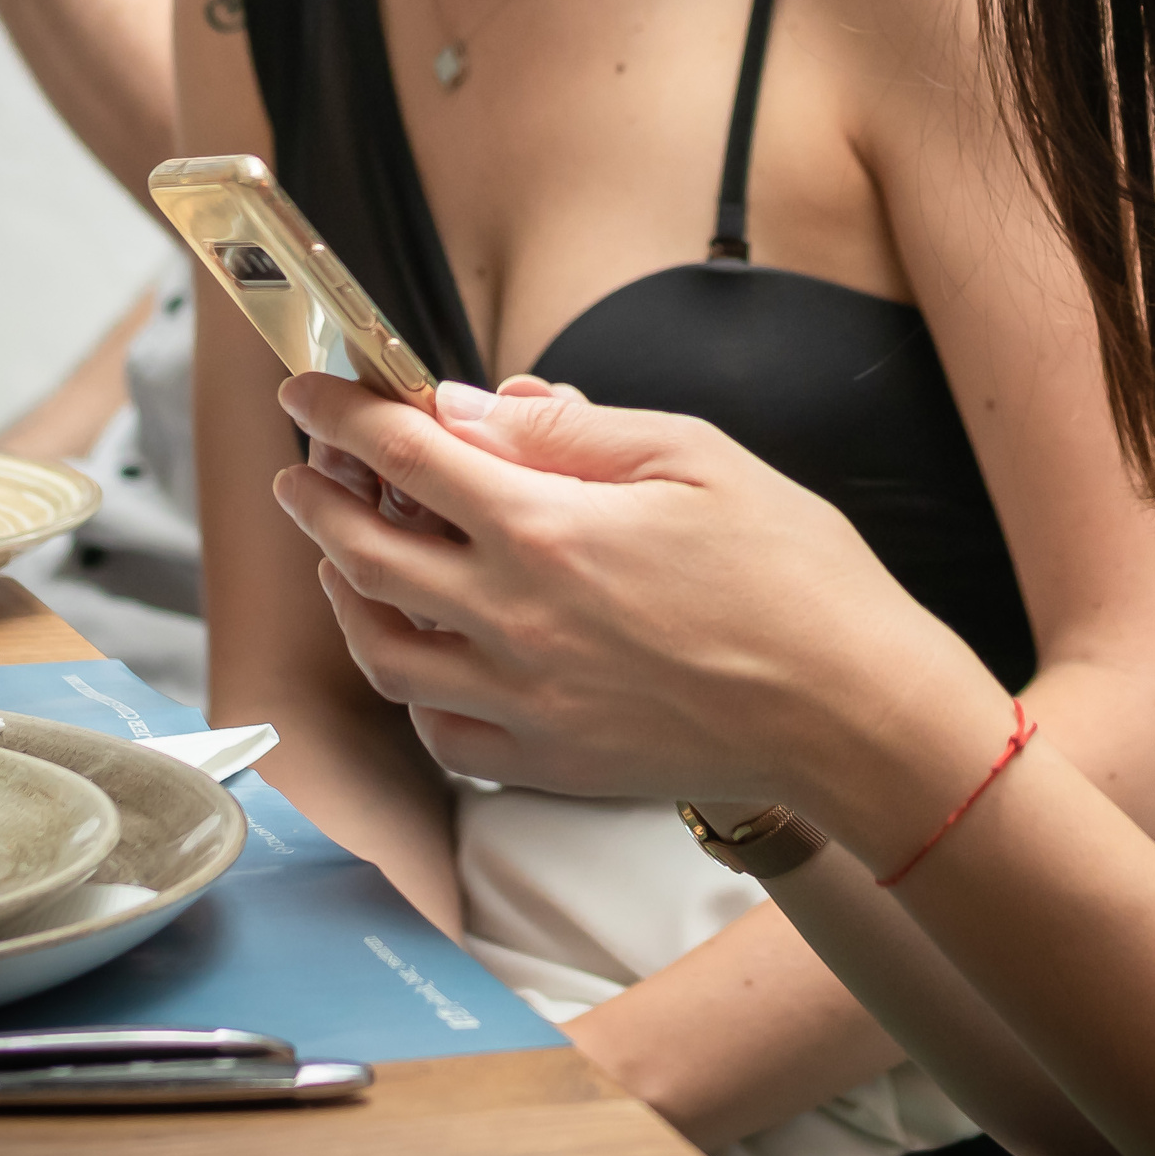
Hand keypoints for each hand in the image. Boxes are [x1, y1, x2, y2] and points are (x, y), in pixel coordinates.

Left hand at [272, 373, 994, 815]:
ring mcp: (524, 704)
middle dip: (317, 499)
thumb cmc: (793, 574)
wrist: (852, 709)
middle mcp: (515, 623)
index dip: (342, 413)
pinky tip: (419, 653)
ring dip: (343, 593)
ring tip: (339, 557)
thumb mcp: (694, 455)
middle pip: (366, 553)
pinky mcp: (548, 765)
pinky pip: (440, 732)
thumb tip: (471, 408)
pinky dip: (410, 687)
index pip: (406, 455)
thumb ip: (570, 431)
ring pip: (383, 650)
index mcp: (548, 531)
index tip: (310, 390)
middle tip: (303, 467)